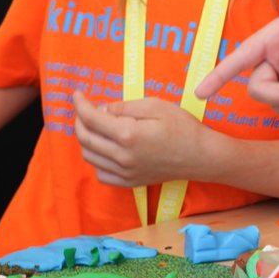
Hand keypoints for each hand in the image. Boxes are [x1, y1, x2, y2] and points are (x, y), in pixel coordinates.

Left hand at [73, 91, 208, 187]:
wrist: (201, 157)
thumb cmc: (182, 127)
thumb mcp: (155, 105)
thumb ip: (124, 107)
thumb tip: (102, 109)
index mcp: (128, 135)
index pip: (91, 119)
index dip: (80, 104)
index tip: (77, 95)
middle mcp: (122, 157)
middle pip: (85, 139)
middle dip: (79, 120)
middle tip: (85, 109)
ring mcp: (125, 172)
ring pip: (89, 157)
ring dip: (86, 139)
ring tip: (97, 127)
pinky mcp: (130, 182)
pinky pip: (101, 174)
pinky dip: (97, 160)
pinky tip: (106, 148)